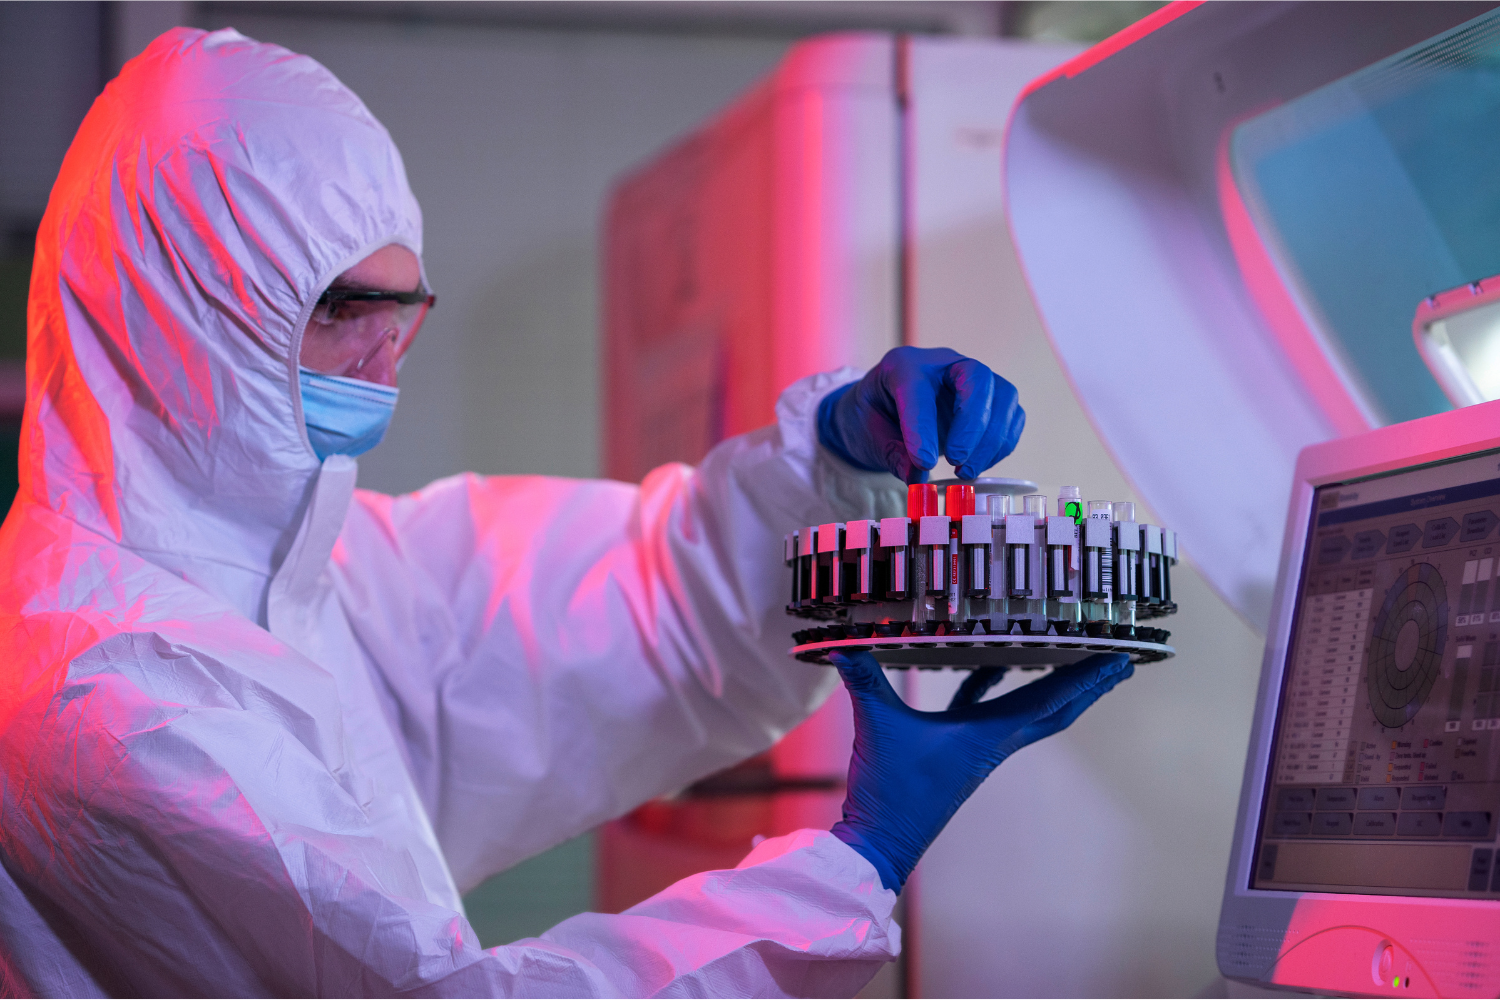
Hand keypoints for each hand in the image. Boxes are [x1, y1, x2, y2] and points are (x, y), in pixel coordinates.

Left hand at [816, 346, 1024, 483]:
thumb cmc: (874, 416)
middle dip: (973, 425)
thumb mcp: (868, 434)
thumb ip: (892, 455)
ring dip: (991, 440)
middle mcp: (943, 364)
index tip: (923, 463)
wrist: (883, 411)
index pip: (919, 388)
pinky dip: (1001, 445)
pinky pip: (1011, 417)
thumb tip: (918, 477)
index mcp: (903, 365)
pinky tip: (978, 465)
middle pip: (977, 378)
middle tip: (957, 462)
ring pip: (1003, 397)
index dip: (922, 427)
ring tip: (966, 472)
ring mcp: (972, 379)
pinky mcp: (991, 400)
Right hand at [829, 651, 1132, 891]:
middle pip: (1054, 710)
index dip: (1087, 679)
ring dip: (1049, 686)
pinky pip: (988, 713)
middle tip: (1118, 661)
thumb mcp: (878, 726)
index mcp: (989, 737)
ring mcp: (977, 751)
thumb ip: (864, 680)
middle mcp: (993, 743)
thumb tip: (842, 642)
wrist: (880, 844)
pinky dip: (994, 688)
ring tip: (1069, 657)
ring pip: (1026, 712)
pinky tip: (986, 667)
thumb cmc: (892, 792)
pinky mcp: (957, 754)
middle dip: (1087, 685)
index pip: (1051, 702)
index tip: (1120, 660)